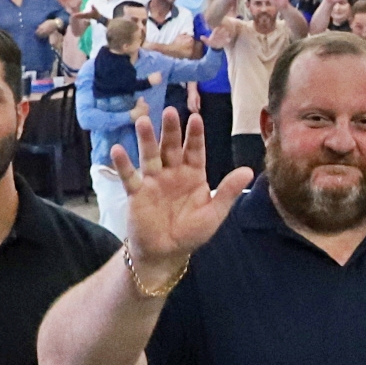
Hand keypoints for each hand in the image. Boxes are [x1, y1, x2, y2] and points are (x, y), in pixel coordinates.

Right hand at [111, 105, 254, 270]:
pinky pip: (130, 176)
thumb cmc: (191, 232)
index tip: (195, 117)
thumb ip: (227, 191)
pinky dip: (123, 164)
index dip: (195, 135)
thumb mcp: (214, 213)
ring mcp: (154, 181)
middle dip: (171, 130)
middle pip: (171, 147)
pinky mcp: (137, 193)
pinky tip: (117, 150)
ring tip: (142, 122)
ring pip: (150, 156)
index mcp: (193, 175)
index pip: (195, 150)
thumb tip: (249, 170)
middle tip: (169, 111)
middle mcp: (172, 173)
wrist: (166, 253)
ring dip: (146, 139)